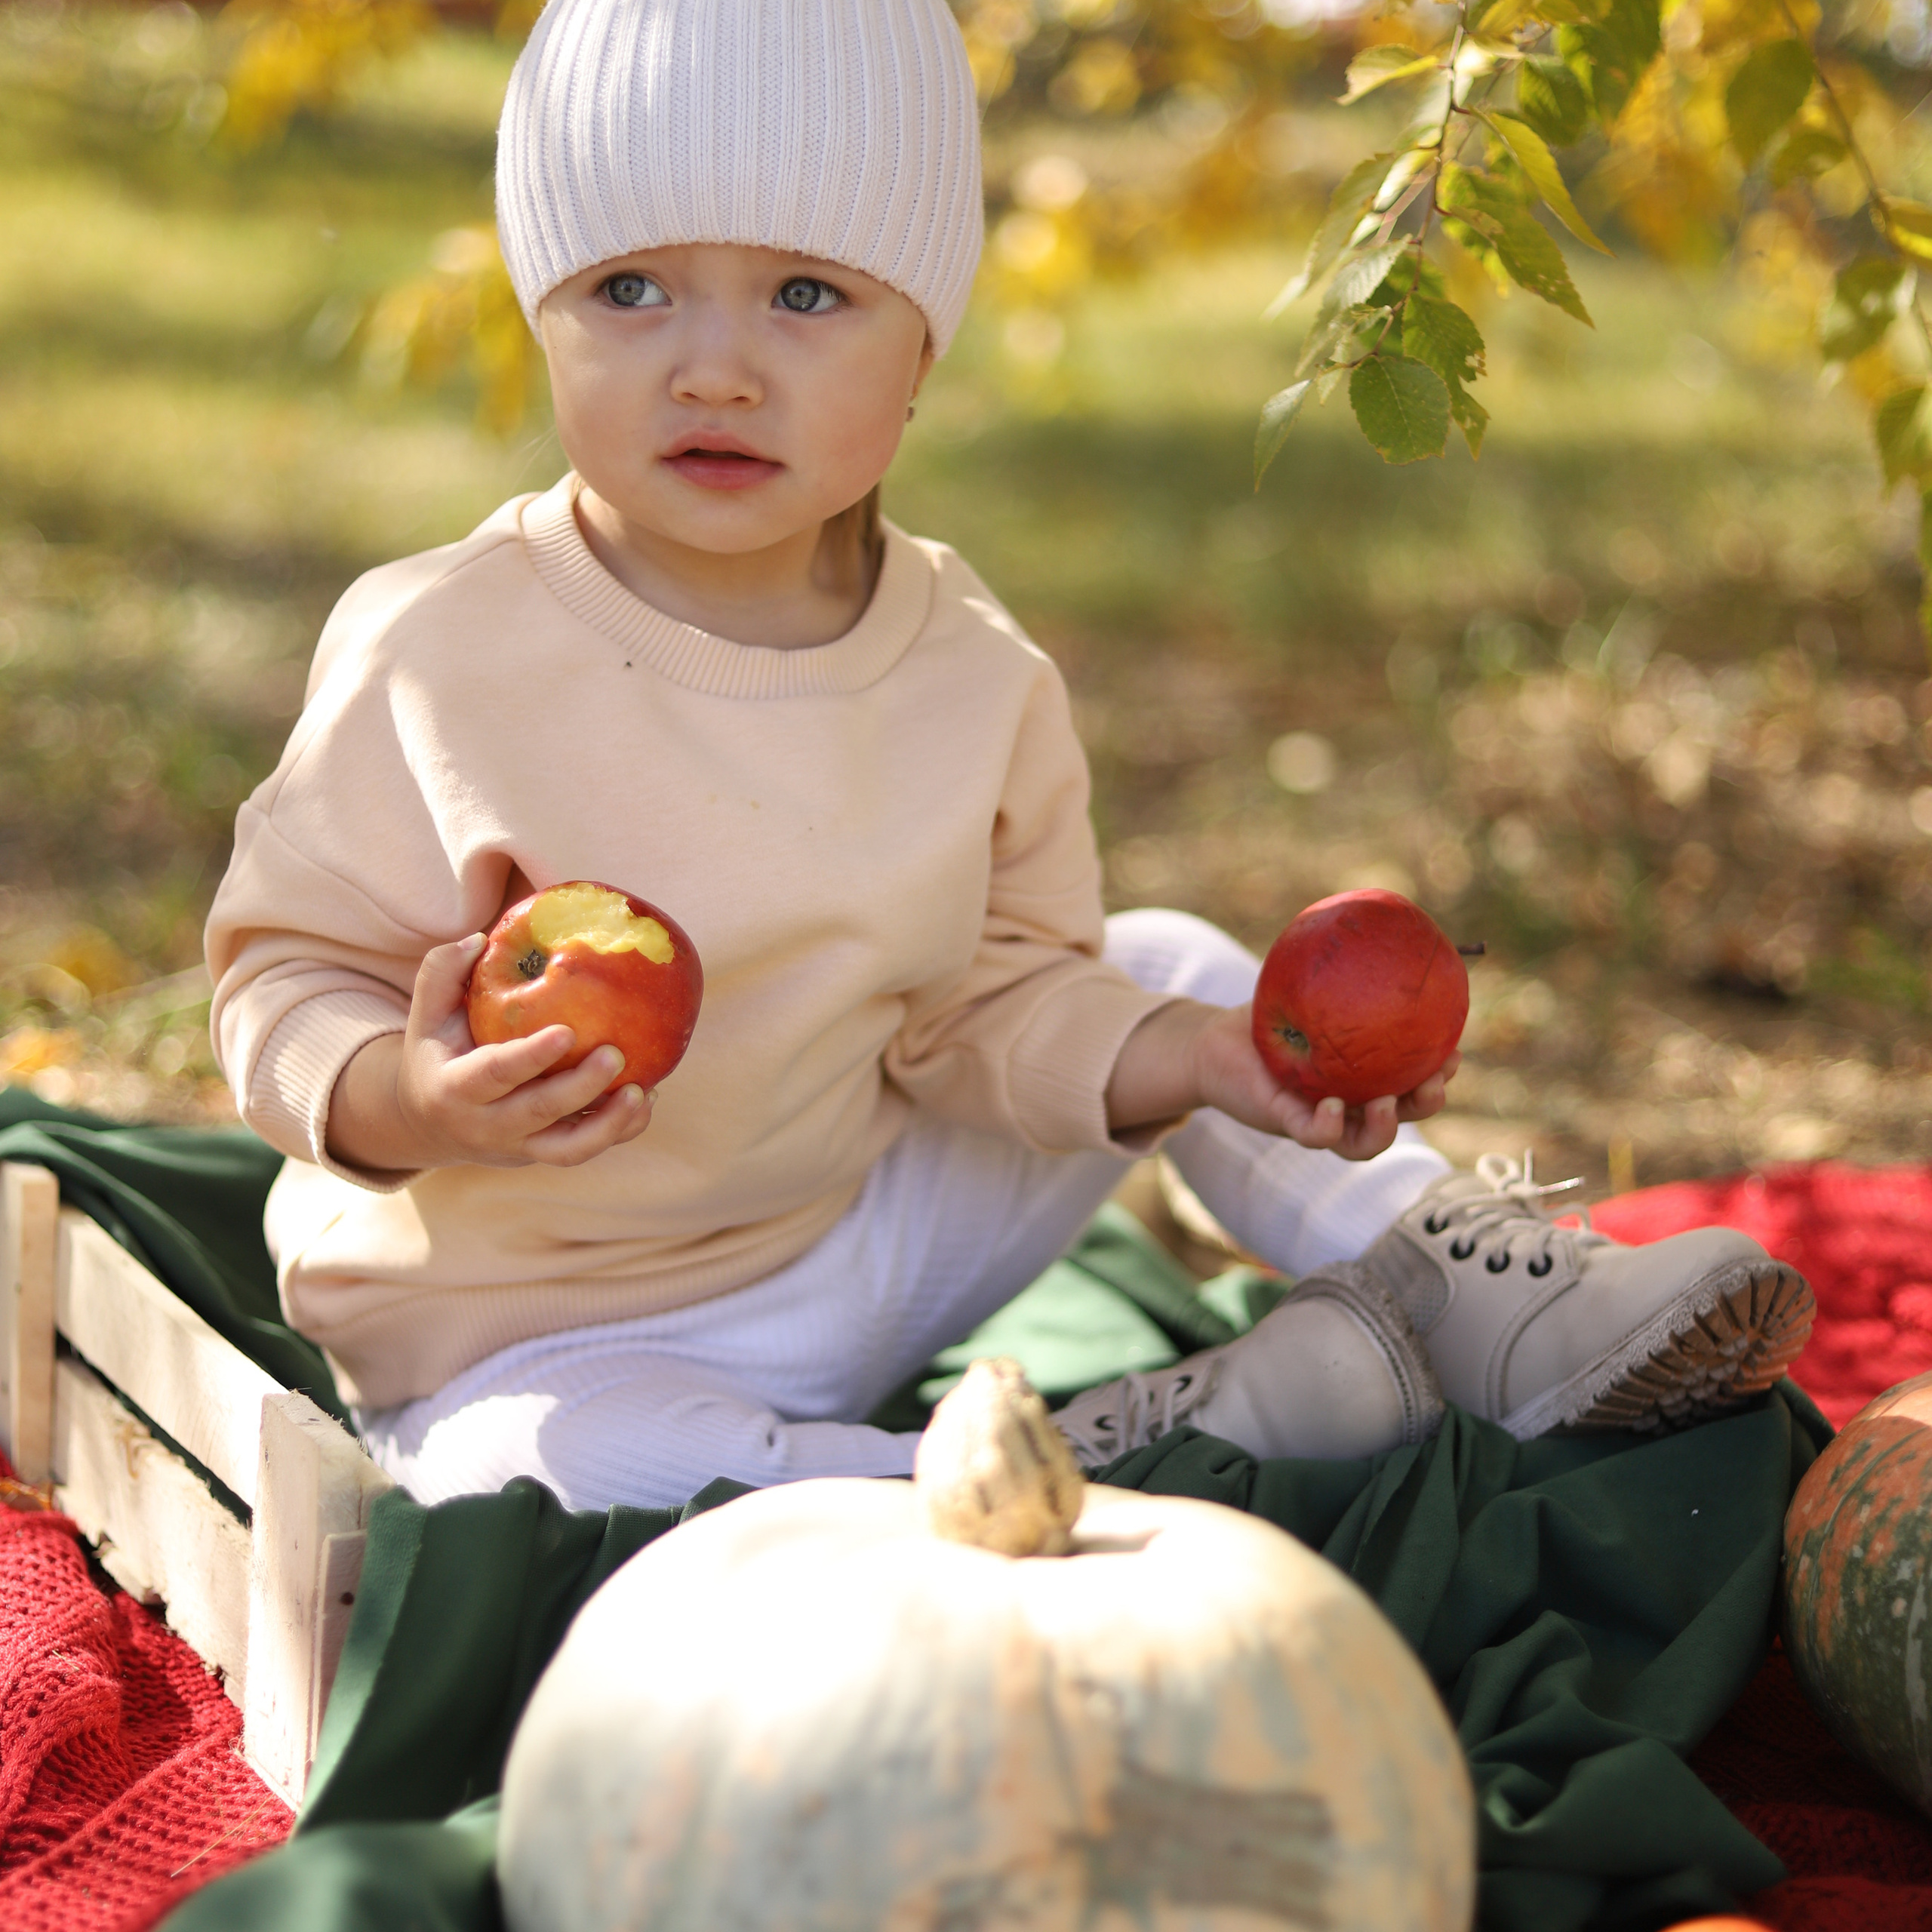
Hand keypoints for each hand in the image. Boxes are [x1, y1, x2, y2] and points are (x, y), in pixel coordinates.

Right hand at [325, 935, 655, 1172]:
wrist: (431, 1123)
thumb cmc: (437, 1053)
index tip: (565, 1031)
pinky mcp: (545, 1154)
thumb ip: (441, 973)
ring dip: (610, 1125)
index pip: (494, 1074)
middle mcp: (487, 1125)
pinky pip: (588, 1150)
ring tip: (643, 1091)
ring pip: (569, 1150)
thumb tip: (479, 939)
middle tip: (616, 1053)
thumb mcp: (426, 1016)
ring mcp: (520, 1146)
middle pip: (538, 1113)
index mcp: (455, 1088)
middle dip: (580, 1088)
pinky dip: (621, 1130)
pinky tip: (646, 1097)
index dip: (529, 1057)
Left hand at [1107, 999, 1457, 1161]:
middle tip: (1434, 1080)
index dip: (1441, 1072)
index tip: (1454, 1051)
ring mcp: (1320, 1119)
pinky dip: (1327, 1127)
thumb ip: (1346, 964)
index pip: (1415, 1079)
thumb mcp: (1309, 984)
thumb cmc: (1270, 1013)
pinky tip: (1331, 1107)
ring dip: (1383, 1129)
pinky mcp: (1285, 1123)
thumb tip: (1382, 918)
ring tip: (1385, 1105)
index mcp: (1367, 1075)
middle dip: (1426, 1103)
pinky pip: (1313, 1135)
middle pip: (1403, 1115)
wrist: (1217, 1040)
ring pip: (1363, 1143)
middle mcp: (1350, 1103)